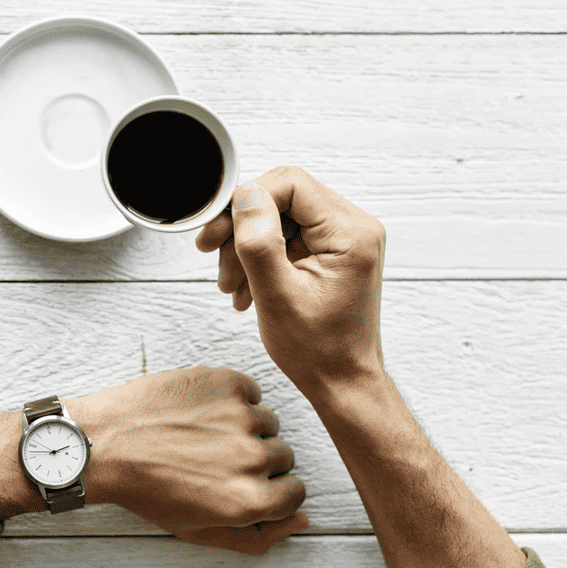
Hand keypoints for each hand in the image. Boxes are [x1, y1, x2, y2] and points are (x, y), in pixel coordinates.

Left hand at [68, 366, 306, 554]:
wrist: (105, 442)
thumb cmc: (147, 489)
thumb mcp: (198, 530)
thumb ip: (257, 536)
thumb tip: (303, 521)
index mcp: (249, 500)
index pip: (296, 492)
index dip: (270, 489)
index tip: (242, 482)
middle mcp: (252, 458)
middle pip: (283, 456)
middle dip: (255, 459)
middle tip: (213, 459)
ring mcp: (241, 416)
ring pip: (267, 422)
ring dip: (243, 427)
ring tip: (201, 434)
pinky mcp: (227, 382)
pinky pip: (250, 391)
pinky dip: (232, 398)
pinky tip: (199, 411)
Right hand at [195, 166, 387, 402]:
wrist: (341, 383)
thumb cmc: (318, 350)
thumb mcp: (277, 295)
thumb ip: (259, 241)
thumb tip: (245, 196)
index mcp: (350, 233)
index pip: (290, 184)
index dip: (247, 200)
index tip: (218, 231)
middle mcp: (353, 228)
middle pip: (283, 199)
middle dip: (242, 228)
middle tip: (212, 254)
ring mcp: (343, 241)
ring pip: (279, 219)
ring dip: (246, 248)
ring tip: (231, 285)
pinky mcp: (331, 254)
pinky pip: (287, 238)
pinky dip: (260, 259)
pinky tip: (245, 288)